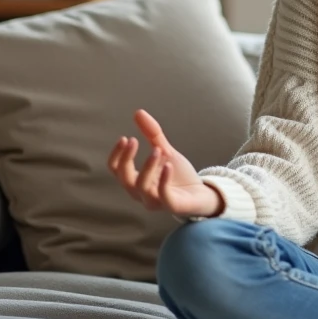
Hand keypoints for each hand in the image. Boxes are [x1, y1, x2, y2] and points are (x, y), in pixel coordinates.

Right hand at [107, 109, 223, 216]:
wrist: (201, 193)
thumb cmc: (178, 175)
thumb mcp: (165, 151)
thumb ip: (152, 135)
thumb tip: (138, 112)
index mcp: (135, 180)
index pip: (116, 169)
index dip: (117, 154)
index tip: (125, 138)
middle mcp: (140, 193)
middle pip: (124, 178)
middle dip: (126, 159)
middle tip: (134, 140)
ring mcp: (155, 201)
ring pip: (141, 187)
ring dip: (147, 167)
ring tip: (157, 150)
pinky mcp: (171, 205)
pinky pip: (163, 196)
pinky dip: (163, 180)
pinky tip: (168, 164)